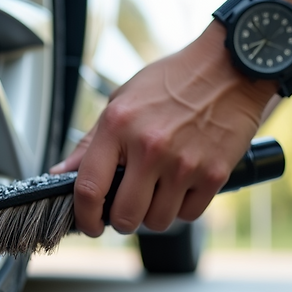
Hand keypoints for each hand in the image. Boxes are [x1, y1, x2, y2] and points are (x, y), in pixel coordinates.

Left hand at [51, 24, 275, 235]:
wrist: (231, 67)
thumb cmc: (174, 81)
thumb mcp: (122, 100)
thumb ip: (91, 142)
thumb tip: (61, 173)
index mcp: (118, 126)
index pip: (89, 187)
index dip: (84, 217)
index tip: (88, 224)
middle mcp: (149, 147)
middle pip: (125, 216)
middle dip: (121, 221)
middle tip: (125, 209)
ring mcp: (183, 163)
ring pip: (158, 221)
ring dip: (154, 214)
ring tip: (157, 190)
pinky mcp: (214, 173)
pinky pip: (189, 214)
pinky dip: (183, 207)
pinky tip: (182, 185)